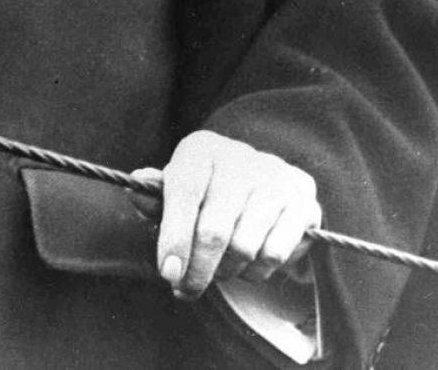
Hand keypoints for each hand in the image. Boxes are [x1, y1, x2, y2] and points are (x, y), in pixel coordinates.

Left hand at [144, 132, 319, 298]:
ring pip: (244, 246)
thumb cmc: (206, 190)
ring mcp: (274, 177)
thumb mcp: (178, 190)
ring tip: (217, 271)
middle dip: (198, 269)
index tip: (168, 273)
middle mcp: (240, 156)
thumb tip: (136, 187)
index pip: (184, 192)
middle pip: (214, 229)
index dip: (174, 237)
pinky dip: (255, 272)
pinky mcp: (301, 199)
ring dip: (226, 272)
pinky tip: (245, 266)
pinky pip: (275, 254)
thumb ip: (156, 197)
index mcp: (202, 148)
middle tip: (186, 289)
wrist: (259, 179)